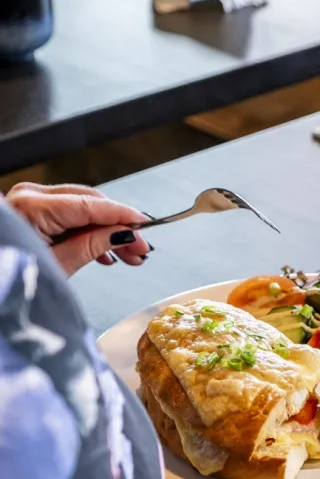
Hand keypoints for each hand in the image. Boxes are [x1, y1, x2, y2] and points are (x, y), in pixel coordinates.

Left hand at [6, 183, 150, 275]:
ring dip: (107, 231)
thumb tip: (123, 234)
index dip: (124, 215)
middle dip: (119, 226)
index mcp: (33, 207)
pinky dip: (88, 232)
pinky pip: (67, 215)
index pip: (92, 205)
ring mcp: (27, 202)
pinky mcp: (28, 211)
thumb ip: (92, 245)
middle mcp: (29, 197)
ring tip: (128, 256)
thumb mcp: (57, 266)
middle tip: (141, 248)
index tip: (146, 226)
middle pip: (90, 203)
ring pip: (82, 209)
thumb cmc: (11, 281)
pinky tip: (104, 254)